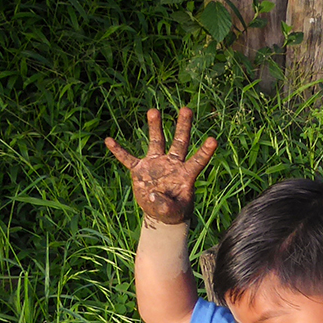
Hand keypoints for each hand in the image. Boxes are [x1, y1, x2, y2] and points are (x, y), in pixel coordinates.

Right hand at [105, 107, 217, 224]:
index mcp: (186, 174)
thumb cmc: (173, 212)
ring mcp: (156, 164)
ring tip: (154, 110)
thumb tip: (155, 195)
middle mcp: (172, 164)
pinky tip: (109, 140)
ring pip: (156, 142)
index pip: (198, 160)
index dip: (205, 151)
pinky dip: (119, 151)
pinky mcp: (140, 169)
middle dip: (183, 126)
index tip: (213, 140)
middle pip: (180, 142)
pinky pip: (128, 158)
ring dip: (155, 127)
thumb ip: (167, 205)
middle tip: (186, 109)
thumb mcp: (173, 212)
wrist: (160, 213)